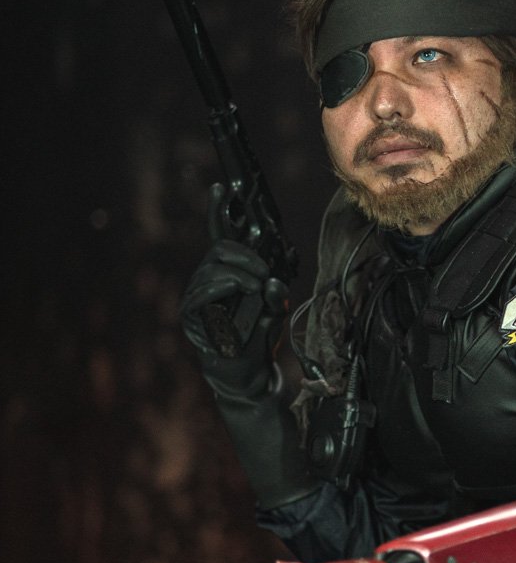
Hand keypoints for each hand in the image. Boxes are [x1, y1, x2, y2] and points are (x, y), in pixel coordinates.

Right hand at [179, 186, 288, 396]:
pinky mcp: (192, 317)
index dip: (217, 212)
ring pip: (211, 269)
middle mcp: (207, 281)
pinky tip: (241, 290)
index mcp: (225, 274)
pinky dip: (223, 288)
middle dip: (245, 256)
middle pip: (218, 250)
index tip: (220, 188)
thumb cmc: (260, 337)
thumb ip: (275, 290)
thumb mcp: (275, 308)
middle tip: (264, 273)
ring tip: (256, 287)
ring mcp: (196, 298)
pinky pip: (201, 293)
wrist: (249, 374)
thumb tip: (273, 282)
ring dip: (239, 273)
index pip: (219, 238)